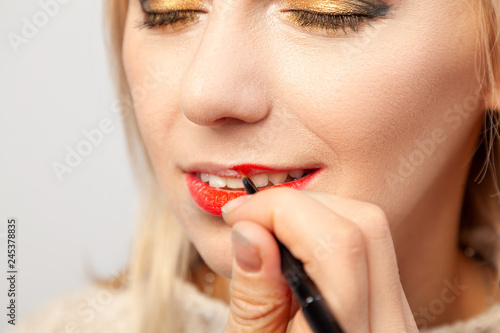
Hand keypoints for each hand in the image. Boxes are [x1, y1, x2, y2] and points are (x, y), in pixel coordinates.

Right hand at [221, 187, 417, 332]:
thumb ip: (255, 296)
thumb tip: (250, 230)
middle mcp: (391, 330)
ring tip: (267, 231)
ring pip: (371, 231)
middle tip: (250, 219)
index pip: (339, 245)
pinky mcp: (393, 312)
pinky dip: (326, 231)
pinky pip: (369, 249)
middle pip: (364, 226)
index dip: (281, 211)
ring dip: (313, 213)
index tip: (238, 216)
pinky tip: (293, 247)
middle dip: (298, 204)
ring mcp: (400, 321)